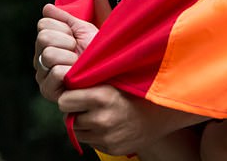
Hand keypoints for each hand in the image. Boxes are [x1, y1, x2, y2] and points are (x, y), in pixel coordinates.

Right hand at [34, 3, 98, 100]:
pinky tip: (75, 75)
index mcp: (45, 43)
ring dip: (70, 57)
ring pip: (48, 54)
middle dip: (67, 41)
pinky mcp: (48, 91)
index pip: (43, 24)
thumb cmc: (97, 51)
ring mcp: (42, 75)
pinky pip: (56, 72)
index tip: (75, 37)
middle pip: (43, 38)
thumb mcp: (83, 30)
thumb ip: (64, 19)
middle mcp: (39, 59)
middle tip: (77, 50)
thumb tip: (47, 7)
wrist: (110, 71)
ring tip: (77, 64)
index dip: (64, 28)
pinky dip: (70, 71)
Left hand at [61, 85, 206, 155]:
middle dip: (76, 111)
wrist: (162, 111)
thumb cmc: (137, 89)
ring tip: (100, 113)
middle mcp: (102, 119)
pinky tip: (109, 124)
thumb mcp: (116, 77)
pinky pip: (90, 142)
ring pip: (78, 132)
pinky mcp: (110, 148)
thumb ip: (91, 78)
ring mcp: (107, 137)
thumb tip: (65, 76)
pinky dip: (95, 134)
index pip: (64, 101)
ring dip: (84, 124)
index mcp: (102, 97)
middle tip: (89, 104)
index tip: (77, 92)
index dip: (69, 96)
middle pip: (69, 118)